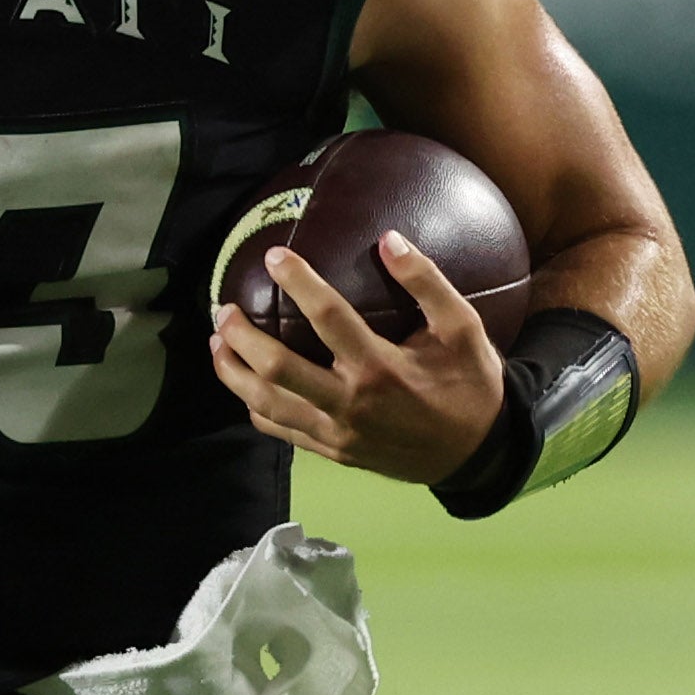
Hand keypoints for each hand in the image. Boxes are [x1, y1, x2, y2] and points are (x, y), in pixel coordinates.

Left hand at [209, 236, 506, 485]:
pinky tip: (244, 386)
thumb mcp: (463, 329)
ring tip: (218, 343)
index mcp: (381, 369)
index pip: (328, 318)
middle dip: (243, 338)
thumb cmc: (470, 386)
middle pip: (278, 370)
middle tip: (223, 309)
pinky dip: (256, 408)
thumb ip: (427, 283)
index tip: (274, 257)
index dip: (298, 283)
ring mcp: (338, 434)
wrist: (477, 455)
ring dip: (234, 374)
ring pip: (269, 405)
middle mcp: (351, 404)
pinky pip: (282, 431)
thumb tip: (389, 239)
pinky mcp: (334, 453)